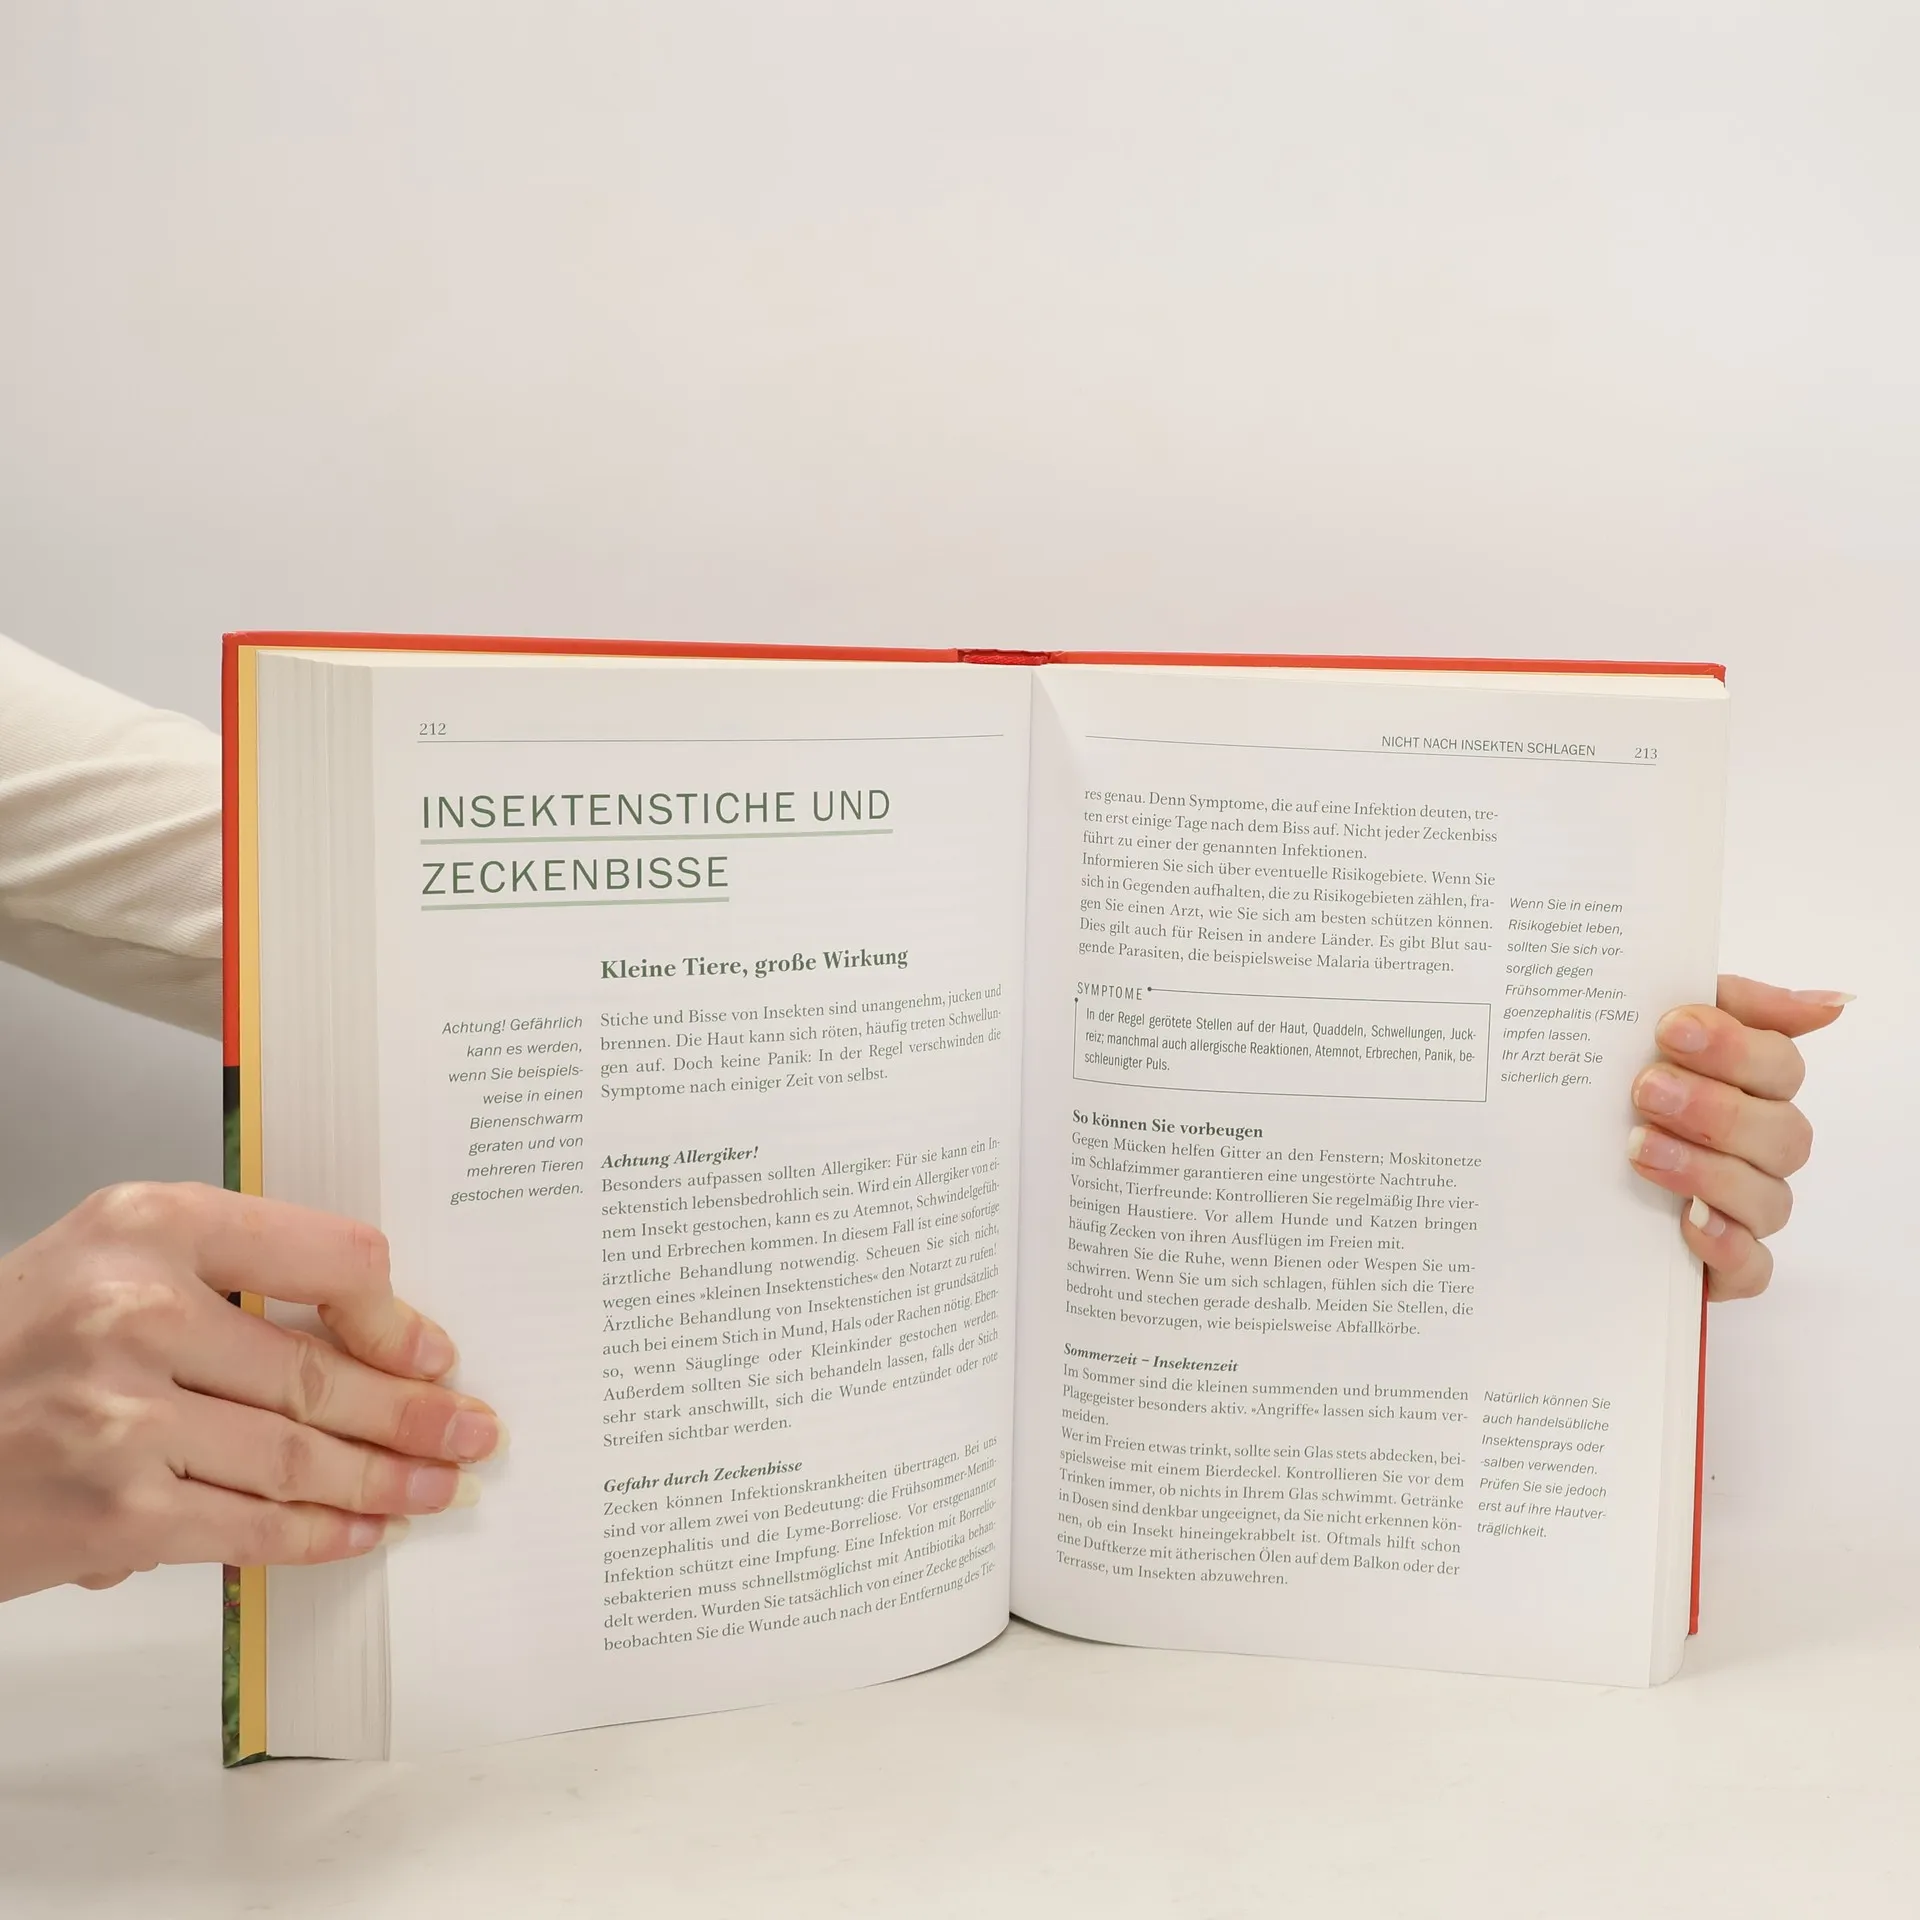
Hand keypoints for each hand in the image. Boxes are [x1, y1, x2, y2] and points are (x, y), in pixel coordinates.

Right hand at [0, 1183, 501, 1601]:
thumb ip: (224, 1274)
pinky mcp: (114, 1513)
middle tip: (471, 1430)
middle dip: (414, 1414)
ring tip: (435, 1485)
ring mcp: (124, 1417)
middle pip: (321, 1374)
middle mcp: (137, 1311)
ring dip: (384, 1480)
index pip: (327, 1257)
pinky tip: (360, 1530)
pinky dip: (318, 1534)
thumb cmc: (7, 1346)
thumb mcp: (107, 1259)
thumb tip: (363, 1334)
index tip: (431, 1350)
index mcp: (149, 1226)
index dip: (394, 1314)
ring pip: (299, 1457)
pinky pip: (250, 1526)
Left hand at [1628, 975, 1850, 1300]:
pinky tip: (1689, 1224)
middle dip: (1715, 1109)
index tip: (1670, 1028)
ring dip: (1707, 1170)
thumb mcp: (1639, 1029)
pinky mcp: (1723, 1266)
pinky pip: (1751, 1268)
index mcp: (1750, 1086)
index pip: (1779, 1063)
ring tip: (1638, 1148)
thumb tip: (1831, 1003)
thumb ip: (1724, 1003)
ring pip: (1767, 1198)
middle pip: (1781, 1132)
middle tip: (1645, 1090)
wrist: (1543, 1170)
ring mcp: (1745, 1209)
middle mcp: (1759, 1148)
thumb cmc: (1604, 1090)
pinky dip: (1727, 1246)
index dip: (1734, 1046)